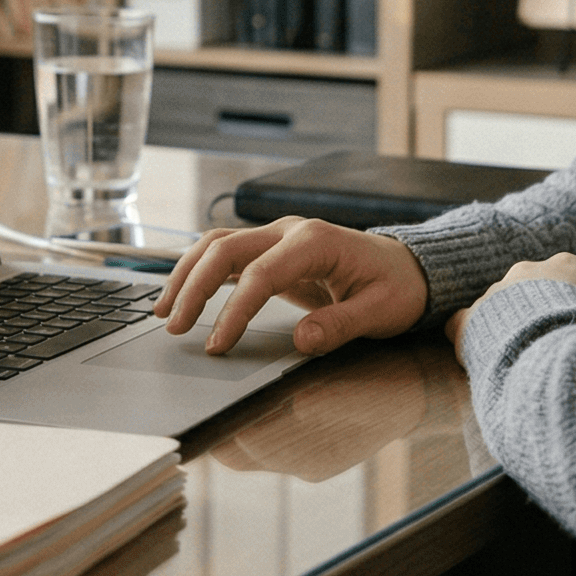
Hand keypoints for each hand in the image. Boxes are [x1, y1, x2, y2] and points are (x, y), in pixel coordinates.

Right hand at [154, 217, 429, 356]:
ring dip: (187, 274)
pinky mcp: (273, 250)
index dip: (233, 311)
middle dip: (193, 287)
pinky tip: (182, 296)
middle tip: (174, 327)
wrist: (411, 267)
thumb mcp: (380, 311)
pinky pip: (228, 254)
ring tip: (164, 311)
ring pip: (217, 244)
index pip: (260, 275)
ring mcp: (278, 236)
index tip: (217, 345)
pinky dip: (200, 272)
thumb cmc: (398, 288)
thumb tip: (302, 340)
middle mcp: (289, 231)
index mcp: (314, 241)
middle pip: (224, 248)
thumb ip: (340, 325)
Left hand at [446, 252, 575, 361]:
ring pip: (496, 308)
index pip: (564, 280)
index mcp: (568, 265)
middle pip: (529, 292)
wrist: (558, 352)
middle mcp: (528, 270)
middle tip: (544, 347)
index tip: (571, 329)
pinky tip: (483, 361)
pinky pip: (461, 325)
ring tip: (521, 362)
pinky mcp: (470, 318)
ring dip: (504, 331)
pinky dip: (469, 339)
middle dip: (533, 317)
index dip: (567, 307)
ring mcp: (496, 291)